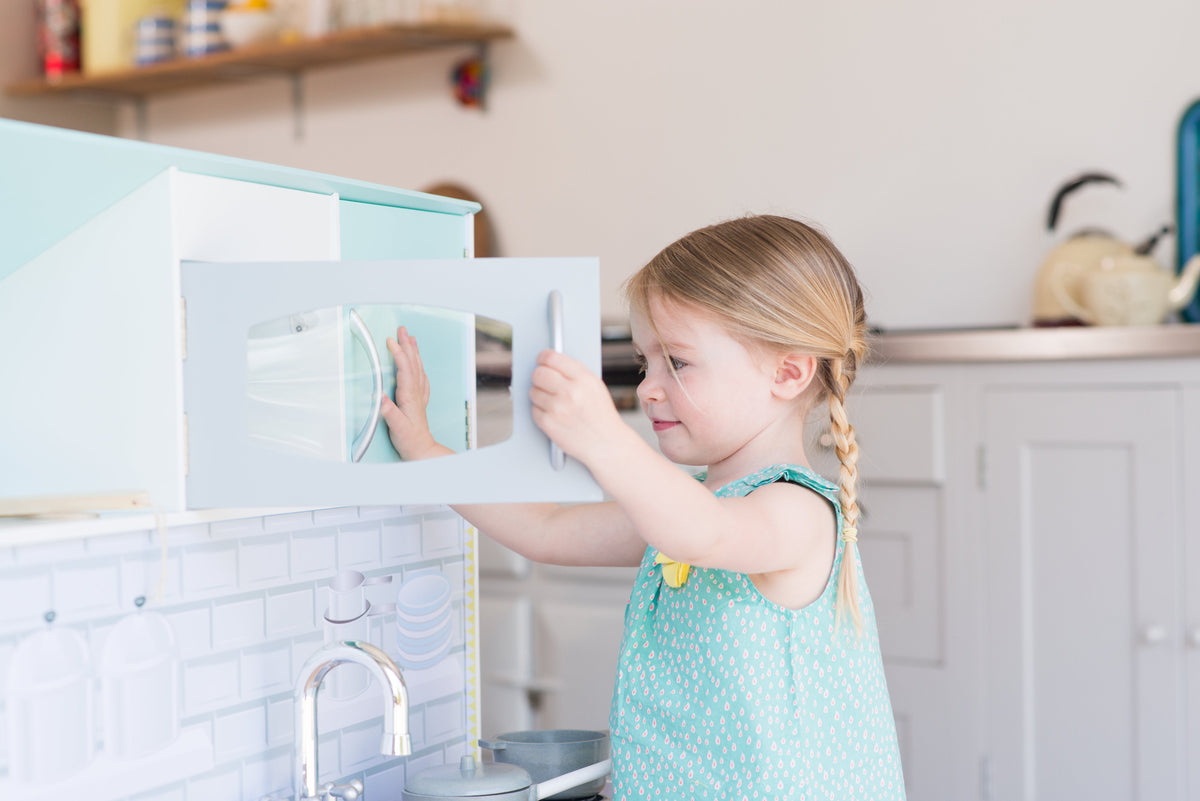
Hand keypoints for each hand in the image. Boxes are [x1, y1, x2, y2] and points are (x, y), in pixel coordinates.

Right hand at [381, 327, 438, 459]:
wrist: (423, 450)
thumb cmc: (410, 440)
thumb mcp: (397, 428)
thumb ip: (389, 412)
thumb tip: (380, 397)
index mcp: (410, 396)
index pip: (404, 369)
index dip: (398, 353)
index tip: (391, 341)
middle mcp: (416, 393)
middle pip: (413, 363)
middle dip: (407, 345)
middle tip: (402, 330)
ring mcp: (419, 396)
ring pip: (418, 368)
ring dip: (414, 352)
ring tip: (411, 338)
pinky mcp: (419, 401)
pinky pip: (420, 377)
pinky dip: (418, 365)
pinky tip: (417, 363)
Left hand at [530, 349, 625, 464]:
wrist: (606, 444)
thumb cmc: (600, 415)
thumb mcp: (595, 386)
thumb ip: (574, 372)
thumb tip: (549, 361)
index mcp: (583, 379)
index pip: (551, 358)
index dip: (543, 357)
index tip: (541, 359)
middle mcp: (569, 392)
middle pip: (538, 373)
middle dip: (539, 376)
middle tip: (544, 380)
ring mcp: (557, 409)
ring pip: (533, 391)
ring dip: (540, 395)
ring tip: (554, 401)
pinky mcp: (548, 424)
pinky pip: (533, 409)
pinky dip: (541, 411)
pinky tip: (554, 414)